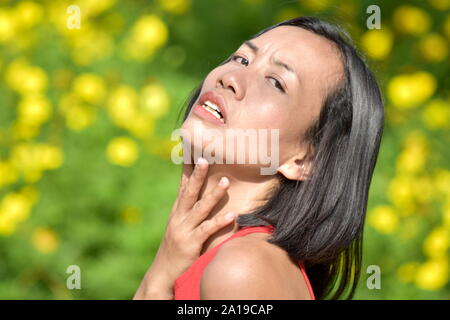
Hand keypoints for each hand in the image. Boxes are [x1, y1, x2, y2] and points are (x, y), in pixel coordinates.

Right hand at [133, 157, 235, 298]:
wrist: (162, 273)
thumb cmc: (175, 248)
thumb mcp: (179, 226)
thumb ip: (189, 212)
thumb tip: (202, 197)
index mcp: (177, 211)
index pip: (183, 186)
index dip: (187, 169)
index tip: (191, 151)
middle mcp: (179, 217)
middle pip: (189, 192)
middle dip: (198, 175)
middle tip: (206, 158)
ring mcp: (184, 230)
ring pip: (200, 208)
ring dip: (213, 195)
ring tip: (226, 182)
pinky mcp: (191, 244)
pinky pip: (207, 230)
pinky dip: (219, 222)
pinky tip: (232, 215)